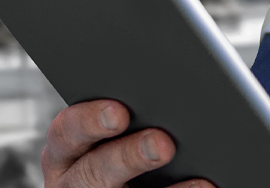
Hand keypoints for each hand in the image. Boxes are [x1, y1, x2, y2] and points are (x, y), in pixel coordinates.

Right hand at [42, 100, 212, 187]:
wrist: (127, 181)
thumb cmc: (118, 147)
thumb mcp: (106, 131)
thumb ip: (128, 113)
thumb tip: (166, 91)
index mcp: (65, 151)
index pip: (67, 131)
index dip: (90, 120)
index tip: (119, 112)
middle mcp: (73, 181)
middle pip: (94, 171)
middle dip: (128, 156)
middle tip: (163, 143)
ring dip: (159, 183)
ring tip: (198, 178)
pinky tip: (204, 186)